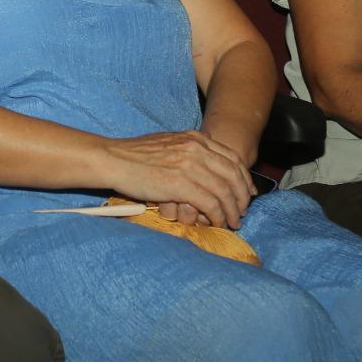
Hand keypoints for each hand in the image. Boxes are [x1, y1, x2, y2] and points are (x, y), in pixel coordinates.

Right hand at [107, 131, 253, 228]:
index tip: (248, 192)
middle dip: (242, 197)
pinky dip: (218, 215)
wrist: (113, 159)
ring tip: (233, 222)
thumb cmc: (134, 154)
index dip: (244, 178)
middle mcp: (197, 149)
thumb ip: (189, 148)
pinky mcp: (181, 183)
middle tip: (242, 212)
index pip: (232, 158)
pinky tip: (216, 222)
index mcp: (195, 138)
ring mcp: (190, 165)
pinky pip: (210, 203)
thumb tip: (203, 158)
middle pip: (233, 175)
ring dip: (232, 210)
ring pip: (224, 191)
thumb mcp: (168, 142)